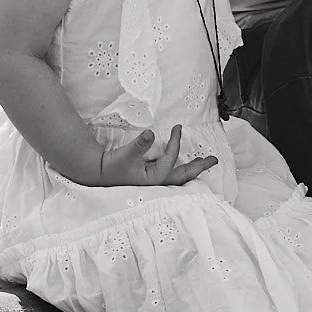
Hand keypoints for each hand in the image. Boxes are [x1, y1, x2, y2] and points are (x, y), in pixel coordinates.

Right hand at [96, 123, 216, 186]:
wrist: (97, 174)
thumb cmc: (112, 167)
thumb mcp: (126, 154)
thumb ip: (139, 144)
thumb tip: (151, 133)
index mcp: (155, 179)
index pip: (171, 158)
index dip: (176, 142)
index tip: (178, 128)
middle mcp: (157, 183)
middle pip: (184, 176)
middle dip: (200, 167)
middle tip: (214, 160)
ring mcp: (154, 182)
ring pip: (178, 177)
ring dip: (191, 169)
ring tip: (203, 163)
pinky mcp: (149, 179)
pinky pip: (170, 175)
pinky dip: (179, 170)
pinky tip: (182, 166)